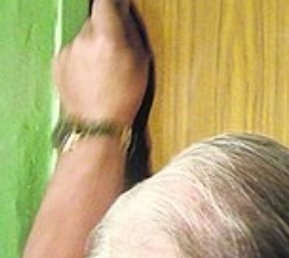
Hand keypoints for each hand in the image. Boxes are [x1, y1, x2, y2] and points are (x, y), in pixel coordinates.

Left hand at [53, 0, 149, 126]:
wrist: (96, 124)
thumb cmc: (123, 98)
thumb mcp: (141, 65)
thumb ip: (131, 35)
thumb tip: (124, 16)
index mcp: (108, 39)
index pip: (105, 4)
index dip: (111, 1)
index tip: (117, 2)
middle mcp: (84, 40)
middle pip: (95, 22)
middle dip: (105, 31)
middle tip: (117, 52)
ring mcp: (69, 50)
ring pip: (84, 39)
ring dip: (94, 47)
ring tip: (104, 72)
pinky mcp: (58, 61)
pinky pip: (74, 53)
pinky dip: (82, 60)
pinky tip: (92, 78)